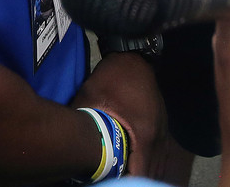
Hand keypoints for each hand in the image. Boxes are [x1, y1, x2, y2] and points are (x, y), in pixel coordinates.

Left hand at [74, 53, 168, 178]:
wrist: (134, 55)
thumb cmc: (113, 77)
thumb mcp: (91, 98)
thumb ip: (82, 121)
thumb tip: (66, 141)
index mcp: (144, 134)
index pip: (141, 172)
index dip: (128, 183)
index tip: (114, 185)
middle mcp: (159, 136)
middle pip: (152, 172)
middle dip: (136, 180)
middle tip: (117, 183)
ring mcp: (163, 130)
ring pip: (158, 164)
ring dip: (144, 173)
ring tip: (124, 179)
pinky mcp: (162, 125)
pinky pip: (159, 153)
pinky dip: (149, 162)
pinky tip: (136, 167)